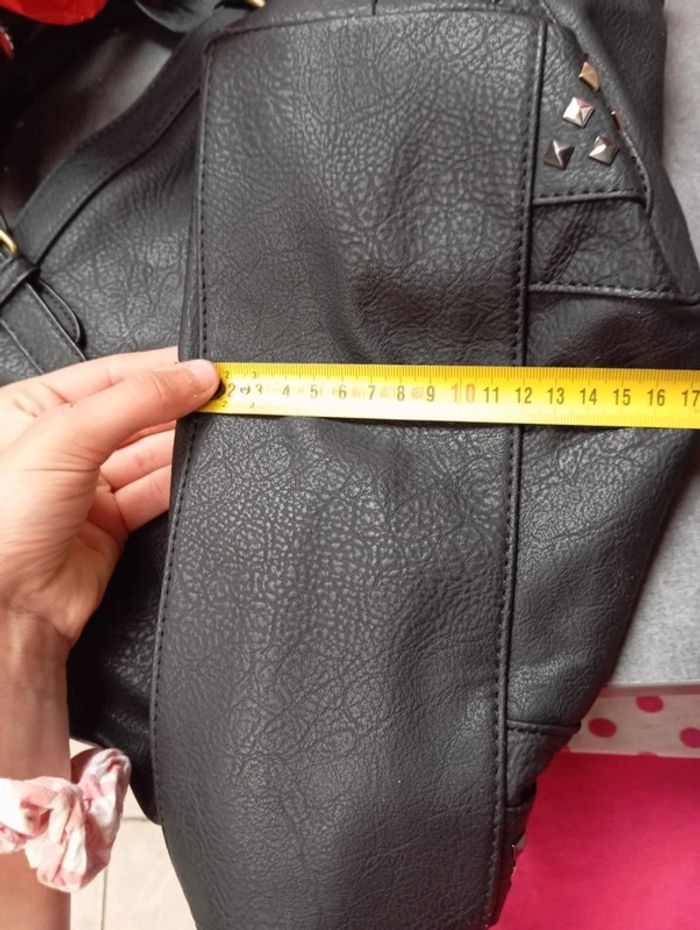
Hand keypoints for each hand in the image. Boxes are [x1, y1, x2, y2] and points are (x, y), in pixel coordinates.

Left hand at [0, 347, 218, 660]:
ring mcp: (86, 487)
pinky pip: (155, 492)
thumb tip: (191, 375)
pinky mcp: (111, 524)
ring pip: (149, 454)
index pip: (110, 374)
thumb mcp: (65, 435)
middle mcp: (60, 447)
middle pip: (136, 413)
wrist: (6, 607)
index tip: (204, 367)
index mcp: (31, 408)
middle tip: (221, 397)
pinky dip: (179, 481)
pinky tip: (199, 469)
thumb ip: (135, 400)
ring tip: (217, 431)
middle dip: (178, 406)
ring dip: (184, 444)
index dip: (160, 369)